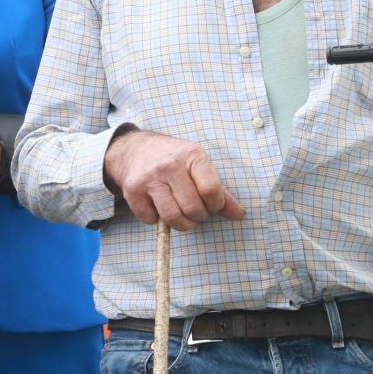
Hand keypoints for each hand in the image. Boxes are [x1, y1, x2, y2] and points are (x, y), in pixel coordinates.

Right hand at [103, 129, 246, 229]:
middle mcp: (169, 166)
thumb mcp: (198, 166)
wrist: (134, 149)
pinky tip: (159, 207)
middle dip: (198, 216)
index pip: (211, 190)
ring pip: (172, 217)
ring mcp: (149, 179)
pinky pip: (151, 220)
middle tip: (195, 211)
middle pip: (193, 208)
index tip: (212, 204)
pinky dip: (157, 220)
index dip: (216, 205)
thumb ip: (220, 191)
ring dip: (181, 224)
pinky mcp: (133, 192)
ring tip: (182, 216)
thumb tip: (239, 214)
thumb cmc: (174, 160)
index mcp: (191, 155)